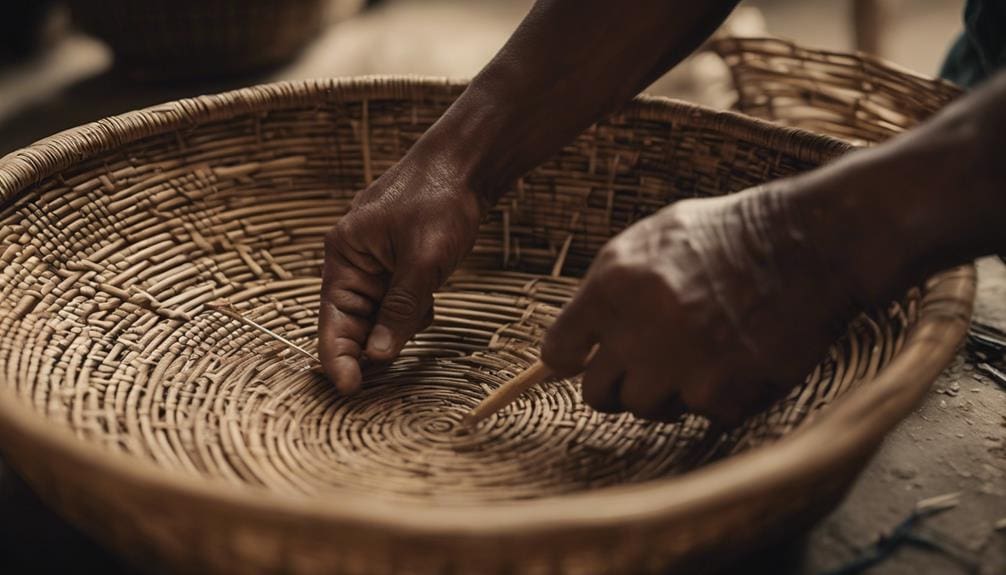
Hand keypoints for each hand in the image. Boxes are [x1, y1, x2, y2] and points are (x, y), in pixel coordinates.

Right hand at [319, 149, 482, 392]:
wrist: (466, 164)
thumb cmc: (440, 201)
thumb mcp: (423, 261)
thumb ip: (400, 310)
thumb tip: (379, 355)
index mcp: (344, 254)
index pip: (332, 319)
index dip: (339, 357)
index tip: (350, 390)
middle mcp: (353, 260)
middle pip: (354, 322)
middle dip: (371, 344)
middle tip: (385, 374)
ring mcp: (375, 262)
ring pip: (379, 315)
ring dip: (398, 324)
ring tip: (422, 307)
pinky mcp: (397, 263)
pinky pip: (397, 301)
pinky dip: (412, 309)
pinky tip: (431, 297)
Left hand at [541, 185, 859, 425]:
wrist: (807, 242)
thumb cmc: (726, 235)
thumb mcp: (650, 239)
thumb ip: (606, 289)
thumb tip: (573, 342)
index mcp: (611, 286)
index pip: (557, 352)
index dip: (574, 358)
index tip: (587, 359)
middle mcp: (637, 332)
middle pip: (597, 394)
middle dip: (620, 382)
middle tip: (651, 362)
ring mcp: (678, 367)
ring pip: (646, 409)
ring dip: (669, 390)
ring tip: (702, 352)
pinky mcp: (721, 394)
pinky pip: (700, 415)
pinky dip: (718, 396)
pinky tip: (738, 358)